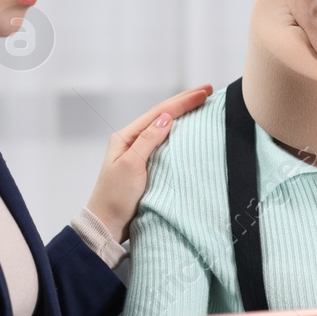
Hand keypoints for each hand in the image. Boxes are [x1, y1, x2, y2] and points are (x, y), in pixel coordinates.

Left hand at [84, 85, 211, 241]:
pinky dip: (180, 134)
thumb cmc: (115, 197)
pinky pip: (166, 144)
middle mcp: (133, 141)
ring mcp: (140, 154)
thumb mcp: (130, 166)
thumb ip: (148, 140)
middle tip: (209, 90)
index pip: (159, 112)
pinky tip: (190, 130)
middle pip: (162, 115)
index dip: (183, 102)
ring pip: (165, 127)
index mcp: (126, 137)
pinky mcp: (147, 167)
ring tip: (202, 104)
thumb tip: (167, 117)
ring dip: (183, 115)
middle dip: (185, 102)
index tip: (205, 93)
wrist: (107, 224)